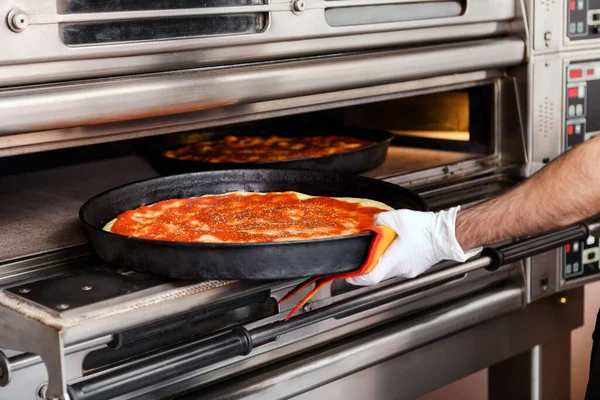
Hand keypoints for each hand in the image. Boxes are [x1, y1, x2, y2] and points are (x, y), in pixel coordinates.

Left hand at [346, 206, 481, 285]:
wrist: (448, 234)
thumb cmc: (426, 229)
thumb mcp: (398, 218)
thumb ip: (380, 221)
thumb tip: (375, 224)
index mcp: (393, 260)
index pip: (369, 278)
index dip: (356, 278)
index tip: (348, 275)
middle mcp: (401, 269)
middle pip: (378, 272)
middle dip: (369, 263)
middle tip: (364, 254)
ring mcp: (410, 270)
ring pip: (390, 268)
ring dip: (383, 258)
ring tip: (384, 244)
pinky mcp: (416, 266)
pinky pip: (400, 264)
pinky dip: (395, 256)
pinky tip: (398, 244)